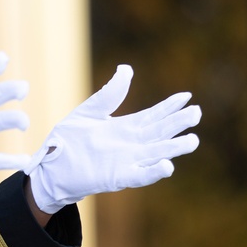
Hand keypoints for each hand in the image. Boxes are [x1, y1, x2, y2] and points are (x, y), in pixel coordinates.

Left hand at [25, 65, 200, 213]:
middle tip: (196, 112)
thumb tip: (126, 69)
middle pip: (160, 132)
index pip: (153, 115)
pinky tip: (167, 165)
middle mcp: (131, 144)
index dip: (170, 107)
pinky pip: (140, 176)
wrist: (50, 166)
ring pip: (156, 153)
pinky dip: (153, 172)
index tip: (186, 96)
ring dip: (174, 148)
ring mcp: (126, 161)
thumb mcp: (89, 112)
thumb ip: (109, 94)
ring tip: (192, 140)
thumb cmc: (69, 140)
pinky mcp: (117, 177)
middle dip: (178, 123)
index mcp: (125, 127)